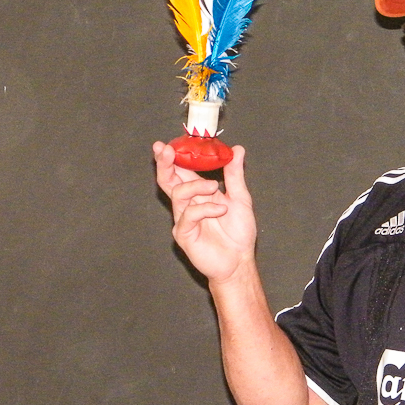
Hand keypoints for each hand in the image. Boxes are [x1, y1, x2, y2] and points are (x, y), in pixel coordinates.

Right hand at [153, 141, 257, 283]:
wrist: (240, 260)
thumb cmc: (238, 233)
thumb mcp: (240, 198)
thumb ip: (234, 175)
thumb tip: (237, 149)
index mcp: (198, 194)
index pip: (180, 172)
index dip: (173, 158)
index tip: (168, 144)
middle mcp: (187, 205)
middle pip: (168, 180)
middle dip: (164, 163)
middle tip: (165, 150)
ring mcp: (183, 219)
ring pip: (179, 192)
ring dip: (197, 186)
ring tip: (214, 188)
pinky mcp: (184, 234)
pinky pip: (188, 214)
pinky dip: (206, 208)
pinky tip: (222, 210)